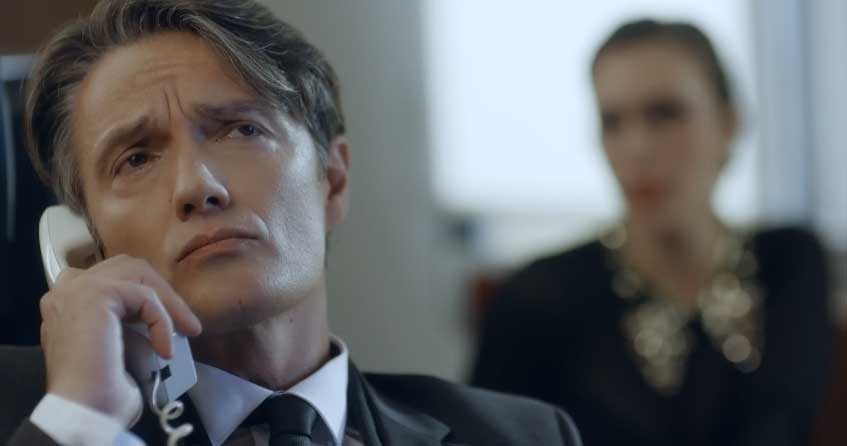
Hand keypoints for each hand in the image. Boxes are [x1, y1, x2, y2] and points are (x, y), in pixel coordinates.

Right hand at [39, 255, 201, 424]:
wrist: (83, 411)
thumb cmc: (100, 392)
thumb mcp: (118, 349)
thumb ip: (130, 326)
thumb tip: (164, 322)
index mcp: (67, 305)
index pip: (114, 279)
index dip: (148, 296)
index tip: (174, 324)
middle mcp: (66, 292)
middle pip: (126, 267)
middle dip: (161, 291)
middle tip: (185, 323)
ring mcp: (76, 289)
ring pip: (136, 274)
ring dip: (167, 301)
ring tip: (185, 330)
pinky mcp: (94, 294)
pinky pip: (143, 296)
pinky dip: (161, 320)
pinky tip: (165, 348)